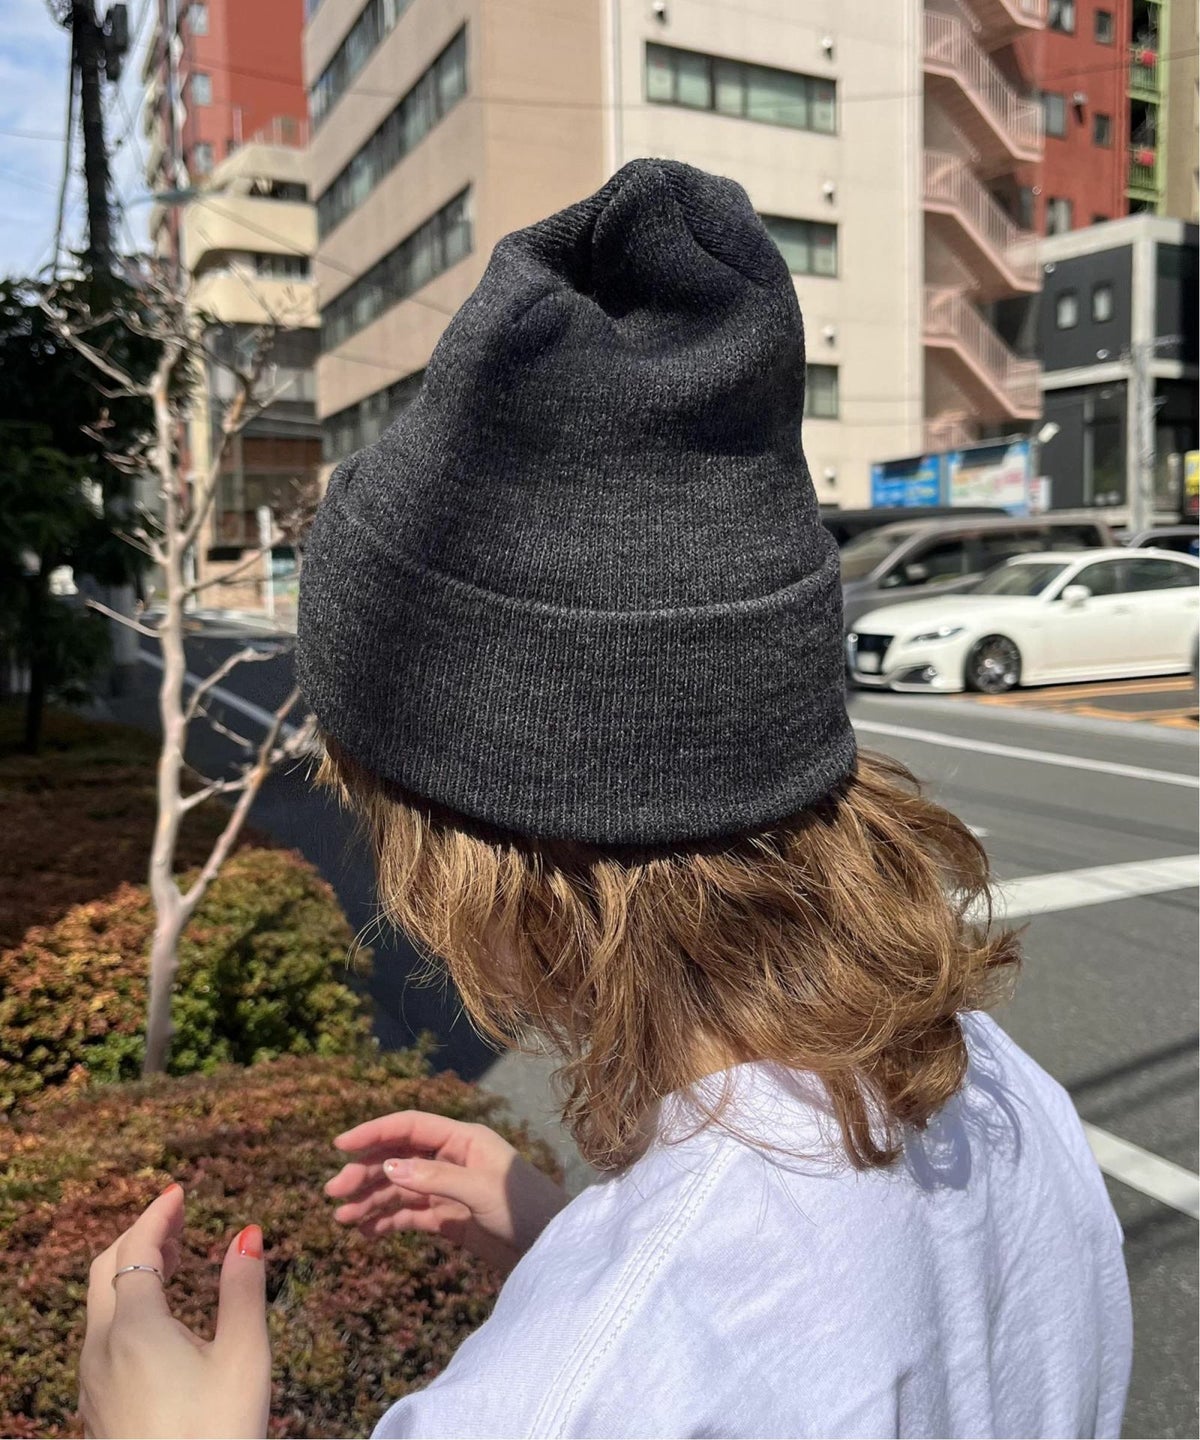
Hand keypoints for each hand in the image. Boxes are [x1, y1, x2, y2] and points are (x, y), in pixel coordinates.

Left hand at [80, 1183, 270, 1439]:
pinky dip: (125, 1303)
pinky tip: (159, 1317)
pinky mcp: (97, 1405)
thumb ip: (244, 1288)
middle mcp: (101, 1347)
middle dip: (139, 1235)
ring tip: (173, 1257)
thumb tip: (247, 1233)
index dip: (157, 1214)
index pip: (137, 1249)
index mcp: (135, 1326)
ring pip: (99, 1304)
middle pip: (105, 1270)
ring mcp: (93, 1379)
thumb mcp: (245, 1355)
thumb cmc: (218, 1429)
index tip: (179, 1191)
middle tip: (177, 1217)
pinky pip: (101, 1335)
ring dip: (131, 1269)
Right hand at [326, 1110, 569, 1274]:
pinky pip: (411, 1214)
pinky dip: (387, 1220)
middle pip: (399, 1158)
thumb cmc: (525, 1210)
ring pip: (400, 1189)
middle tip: (333, 1193)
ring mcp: (449, 1189)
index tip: (340, 1145)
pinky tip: (366, 1231)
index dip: (375, 1132)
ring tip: (342, 1219)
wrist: (551, 1249)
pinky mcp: (450, 1219)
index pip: (411, 1126)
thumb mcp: (481, 1191)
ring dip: (371, 1200)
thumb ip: (435, 1179)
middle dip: (366, 1172)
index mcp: (464, 1140)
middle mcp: (453, 1159)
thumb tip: (388, 1168)